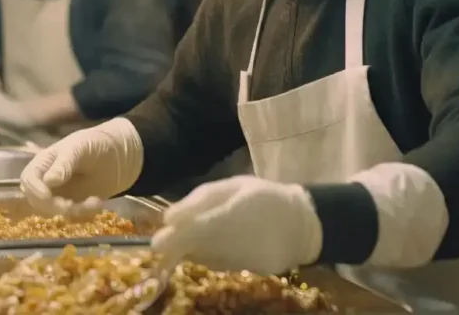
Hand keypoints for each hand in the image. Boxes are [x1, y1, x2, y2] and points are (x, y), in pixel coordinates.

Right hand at [19, 118, 143, 215]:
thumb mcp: (80, 148)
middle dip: (52, 205)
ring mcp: (60, 194)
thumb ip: (64, 163)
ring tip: (94, 202)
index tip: (46, 196)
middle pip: (36, 199)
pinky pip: (72, 215)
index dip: (34, 189)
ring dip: (73, 210)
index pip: (28, 178)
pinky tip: (98, 202)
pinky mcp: (74, 204)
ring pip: (55, 211)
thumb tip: (48, 180)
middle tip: (70, 205)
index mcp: (44, 162)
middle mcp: (47, 180)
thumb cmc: (95, 143)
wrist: (119, 155)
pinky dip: (84, 212)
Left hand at [151, 175, 322, 274]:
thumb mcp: (233, 186)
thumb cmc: (263, 196)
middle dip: (178, 246)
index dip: (173, 240)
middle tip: (167, 241)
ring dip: (194, 248)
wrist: (301, 223)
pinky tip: (220, 241)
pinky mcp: (247, 271)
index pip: (194, 232)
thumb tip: (168, 218)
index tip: (157, 243)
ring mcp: (241, 261)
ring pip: (204, 258)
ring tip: (202, 232)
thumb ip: (199, 201)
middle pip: (194, 250)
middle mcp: (235, 242)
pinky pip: (219, 264)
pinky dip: (211, 254)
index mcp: (230, 215)